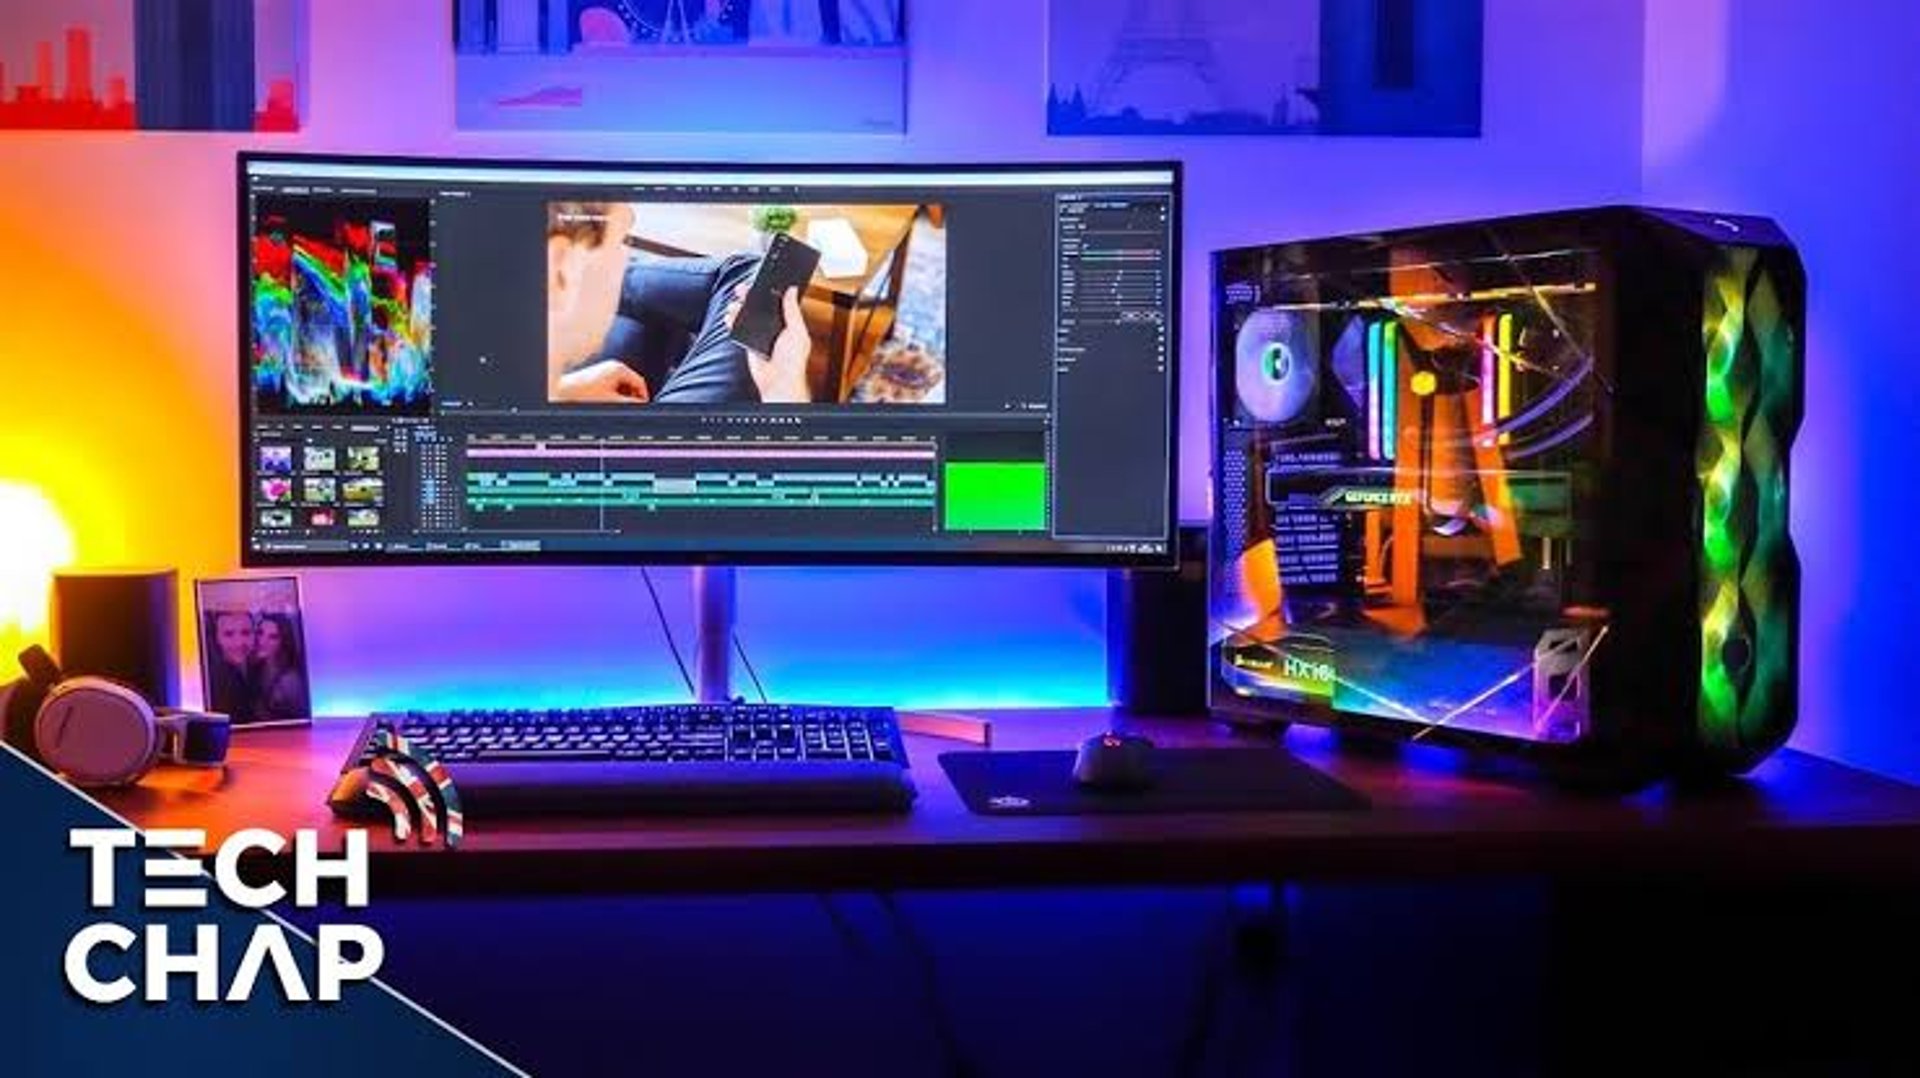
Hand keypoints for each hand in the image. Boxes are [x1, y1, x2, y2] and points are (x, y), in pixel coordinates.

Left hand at [554, 359, 649, 402]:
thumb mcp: (612, 400)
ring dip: (622, 394)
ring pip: (622, 383)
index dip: (643, 396)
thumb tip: (640, 404)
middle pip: (631, 382)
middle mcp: (613, 366)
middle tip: (629, 406)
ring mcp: (606, 368)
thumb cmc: (585, 393)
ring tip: (616, 404)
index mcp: (619, 369)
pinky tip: (608, 399)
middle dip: (631, 395)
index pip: (639, 382)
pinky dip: (614, 391)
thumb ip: (629, 403)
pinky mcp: (599, 373)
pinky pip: (613, 382)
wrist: (566, 390)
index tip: (642, 405)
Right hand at [728, 285, 812, 402]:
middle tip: (743, 289)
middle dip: (750, 296)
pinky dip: (733, 322)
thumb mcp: (797, 331)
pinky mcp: (749, 342)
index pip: (778, 302)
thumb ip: (792, 311)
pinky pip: (739, 329)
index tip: (761, 280)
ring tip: (734, 303)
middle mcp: (775, 327)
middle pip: (760, 306)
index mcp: (789, 322)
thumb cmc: (792, 360)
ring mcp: (761, 334)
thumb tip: (791, 291)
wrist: (778, 381)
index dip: (769, 291)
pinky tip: (730, 316)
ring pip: (748, 315)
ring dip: (739, 308)